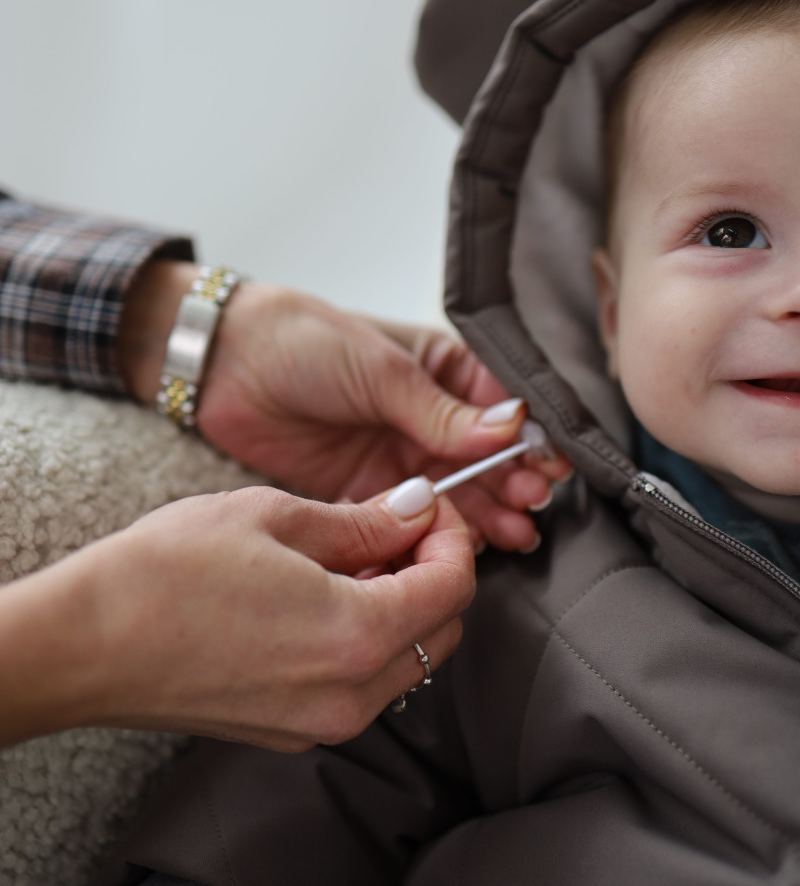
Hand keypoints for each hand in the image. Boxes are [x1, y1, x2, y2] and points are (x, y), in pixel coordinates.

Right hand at [0, 481, 472, 748]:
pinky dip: (365, 640)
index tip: (429, 507)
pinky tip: (323, 597)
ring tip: (354, 556)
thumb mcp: (274, 517)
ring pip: (406, 662)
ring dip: (401, 607)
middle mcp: (351, 695)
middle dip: (433, 572)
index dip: (453, 536)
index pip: (454, 587)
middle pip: (442, 631)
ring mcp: (320, 723)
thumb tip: (417, 511)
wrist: (85, 643)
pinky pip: (360, 685)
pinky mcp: (290, 732)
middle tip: (394, 526)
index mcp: (357, 635)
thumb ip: (363, 520)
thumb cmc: (166, 572)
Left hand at [118, 265, 571, 551]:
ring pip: (455, 491)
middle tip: (531, 507)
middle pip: (483, 457)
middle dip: (512, 482)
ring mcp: (396, 454)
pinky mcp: (363, 488)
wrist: (223, 366)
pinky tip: (463, 544)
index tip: (549, 466)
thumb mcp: (379, 370)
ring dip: (486, 511)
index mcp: (438, 369)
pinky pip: (410, 516)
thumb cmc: (303, 341)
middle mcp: (424, 415)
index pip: (498, 407)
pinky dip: (436, 531)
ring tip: (514, 534)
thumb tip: (510, 427)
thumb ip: (440, 410)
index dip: (527, 438)